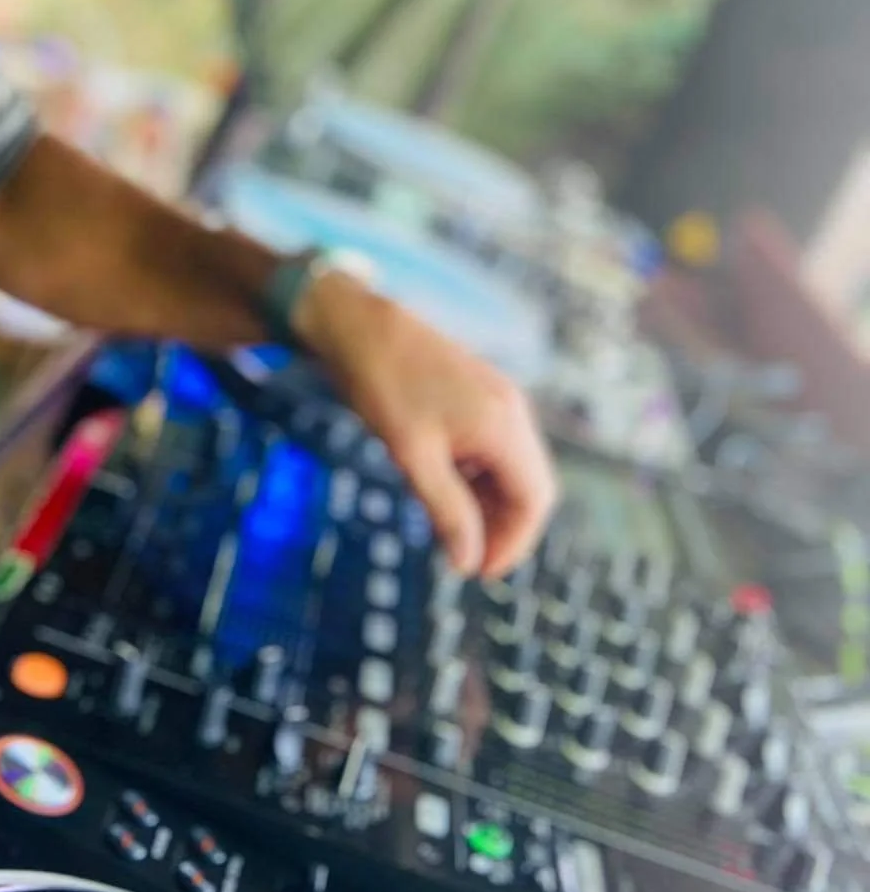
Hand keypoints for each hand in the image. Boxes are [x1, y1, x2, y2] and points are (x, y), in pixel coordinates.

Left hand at [294, 269, 556, 577]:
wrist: (356, 321)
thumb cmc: (381, 385)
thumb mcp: (412, 456)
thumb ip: (447, 511)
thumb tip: (468, 562)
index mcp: (503, 425)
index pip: (534, 501)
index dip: (513, 543)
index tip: (476, 570)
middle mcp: (511, 409)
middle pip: (530, 485)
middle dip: (503, 525)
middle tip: (462, 553)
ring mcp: (497, 396)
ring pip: (512, 466)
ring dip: (489, 500)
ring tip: (447, 523)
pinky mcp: (478, 391)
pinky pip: (494, 444)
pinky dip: (477, 473)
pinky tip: (442, 484)